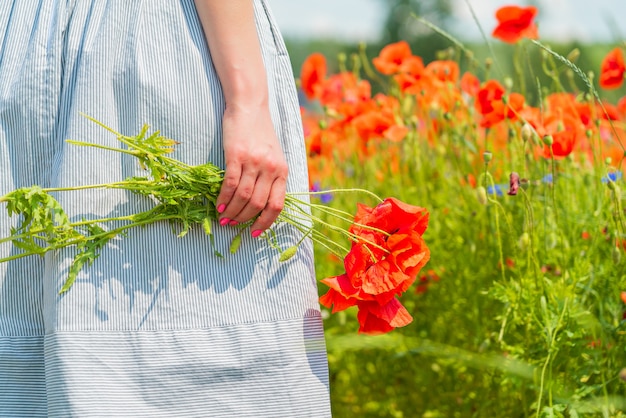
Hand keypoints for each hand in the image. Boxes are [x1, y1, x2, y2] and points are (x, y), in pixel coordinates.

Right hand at [215, 103, 287, 236]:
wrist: (249, 107)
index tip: (255, 232)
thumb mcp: (274, 156)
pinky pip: (230, 184)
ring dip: (232, 212)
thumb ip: (271, 177)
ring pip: (243, 197)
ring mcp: (253, 161)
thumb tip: (261, 205)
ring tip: (224, 218)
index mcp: (282, 170)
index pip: (277, 204)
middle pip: (258, 204)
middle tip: (233, 225)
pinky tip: (218, 206)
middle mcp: (270, 168)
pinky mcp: (236, 155)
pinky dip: (224, 199)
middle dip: (244, 219)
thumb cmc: (260, 133)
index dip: (266, 222)